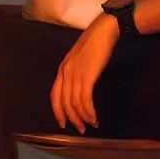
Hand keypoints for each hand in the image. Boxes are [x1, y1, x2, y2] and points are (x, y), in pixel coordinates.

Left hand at [50, 13, 118, 133]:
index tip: (63, 123)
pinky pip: (85, 99)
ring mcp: (75, 74)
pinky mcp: (87, 76)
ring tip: (90, 124)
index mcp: (62, 70)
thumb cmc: (94, 43)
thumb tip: (78, 90)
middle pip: (64, 103)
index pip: (55, 96)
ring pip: (75, 103)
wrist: (105, 30)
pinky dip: (89, 111)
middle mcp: (65, 73)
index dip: (58, 112)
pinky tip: (93, 116)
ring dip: (82, 117)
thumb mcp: (79, 59)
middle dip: (72, 119)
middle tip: (80, 129)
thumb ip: (75, 73)